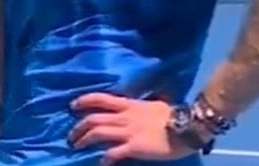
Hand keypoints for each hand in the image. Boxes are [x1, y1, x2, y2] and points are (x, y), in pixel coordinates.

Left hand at [69, 94, 197, 165]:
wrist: (187, 127)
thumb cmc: (173, 115)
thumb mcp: (153, 104)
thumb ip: (140, 107)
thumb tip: (136, 106)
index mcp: (128, 104)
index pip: (100, 99)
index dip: (84, 101)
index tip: (72, 106)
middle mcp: (124, 117)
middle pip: (93, 119)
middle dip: (78, 127)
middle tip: (71, 135)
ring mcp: (127, 132)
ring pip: (97, 133)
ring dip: (83, 140)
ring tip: (76, 147)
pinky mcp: (133, 147)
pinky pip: (113, 153)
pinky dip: (104, 159)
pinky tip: (100, 163)